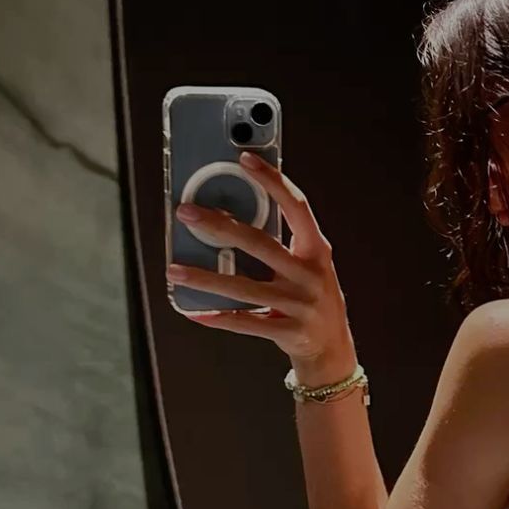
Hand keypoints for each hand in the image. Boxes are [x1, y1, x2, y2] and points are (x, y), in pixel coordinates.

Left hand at [167, 152, 356, 384]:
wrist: (333, 348)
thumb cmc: (313, 296)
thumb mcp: (307, 265)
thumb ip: (280, 242)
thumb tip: (231, 214)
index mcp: (317, 250)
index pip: (297, 207)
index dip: (273, 181)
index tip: (246, 159)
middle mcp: (311, 275)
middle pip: (261, 244)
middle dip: (220, 227)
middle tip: (187, 213)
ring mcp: (300, 305)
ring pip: (244, 288)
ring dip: (206, 279)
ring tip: (175, 270)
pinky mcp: (288, 332)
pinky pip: (246, 322)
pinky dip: (217, 317)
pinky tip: (193, 311)